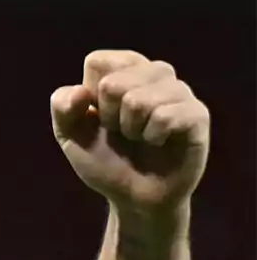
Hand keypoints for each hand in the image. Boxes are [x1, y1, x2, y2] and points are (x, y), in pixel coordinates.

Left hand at [51, 50, 209, 217]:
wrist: (134, 198)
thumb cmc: (106, 161)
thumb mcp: (70, 136)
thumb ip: (62, 108)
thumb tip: (80, 92)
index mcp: (125, 70)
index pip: (98, 61)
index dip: (91, 97)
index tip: (100, 118)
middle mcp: (155, 74)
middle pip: (114, 82)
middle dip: (109, 118)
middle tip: (123, 133)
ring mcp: (179, 91)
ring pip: (138, 99)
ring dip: (131, 129)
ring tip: (141, 138)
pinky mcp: (197, 113)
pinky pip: (164, 116)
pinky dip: (152, 137)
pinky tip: (158, 142)